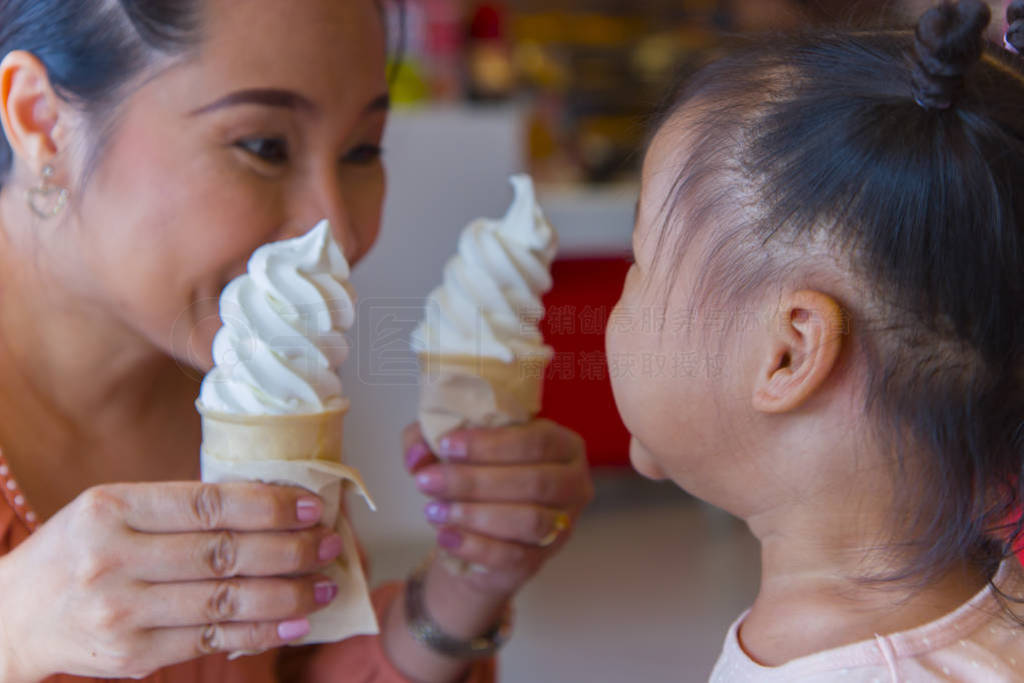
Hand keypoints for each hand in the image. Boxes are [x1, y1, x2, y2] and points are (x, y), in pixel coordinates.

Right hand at [0, 481, 345, 680]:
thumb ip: (177, 508)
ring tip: (324, 587)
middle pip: (223, 553)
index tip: (310, 506)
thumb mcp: (112, 511)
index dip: (268, 505)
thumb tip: (269, 504)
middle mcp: (113, 557)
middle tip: (329, 546)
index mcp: (112, 508)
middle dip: (289, 550)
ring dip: (287, 595)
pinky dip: (260, 632)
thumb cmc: (78, 551)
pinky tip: (294, 622)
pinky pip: (211, 640)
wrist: (13, 616)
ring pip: (225, 601)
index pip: (207, 503)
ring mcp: (121, 610)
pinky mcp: (131, 653)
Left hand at [404, 419, 593, 596]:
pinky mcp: (541, 559)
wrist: (479, 530)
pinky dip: (475, 546)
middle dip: (475, 481)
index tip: (446, 446)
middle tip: (428, 481)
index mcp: (563, 444)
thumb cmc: (476, 474)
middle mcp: (574, 484)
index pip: (537, 441)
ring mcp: (562, 526)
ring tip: (433, 509)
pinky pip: (513, 556)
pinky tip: (445, 535)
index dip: (491, 444)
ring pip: (529, 520)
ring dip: (476, 514)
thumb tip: (418, 456)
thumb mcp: (451, 447)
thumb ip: (427, 439)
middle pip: (534, 482)